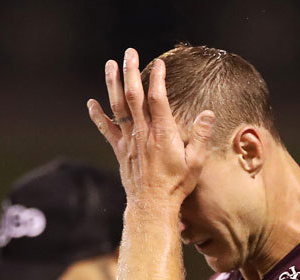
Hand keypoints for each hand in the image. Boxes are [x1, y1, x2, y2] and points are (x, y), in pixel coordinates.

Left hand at [87, 49, 215, 210]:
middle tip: (130, 53)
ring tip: (110, 64)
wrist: (152, 206)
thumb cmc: (176, 185)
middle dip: (130, 72)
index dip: (158, 78)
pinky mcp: (120, 151)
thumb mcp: (195, 162)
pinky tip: (91, 103)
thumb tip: (209, 113)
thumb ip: (201, 136)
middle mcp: (143, 133)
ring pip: (117, 107)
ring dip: (112, 84)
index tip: (160, 63)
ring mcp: (129, 141)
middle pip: (133, 96)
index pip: (158, 98)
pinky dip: (98, 116)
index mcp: (163, 133)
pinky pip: (106, 130)